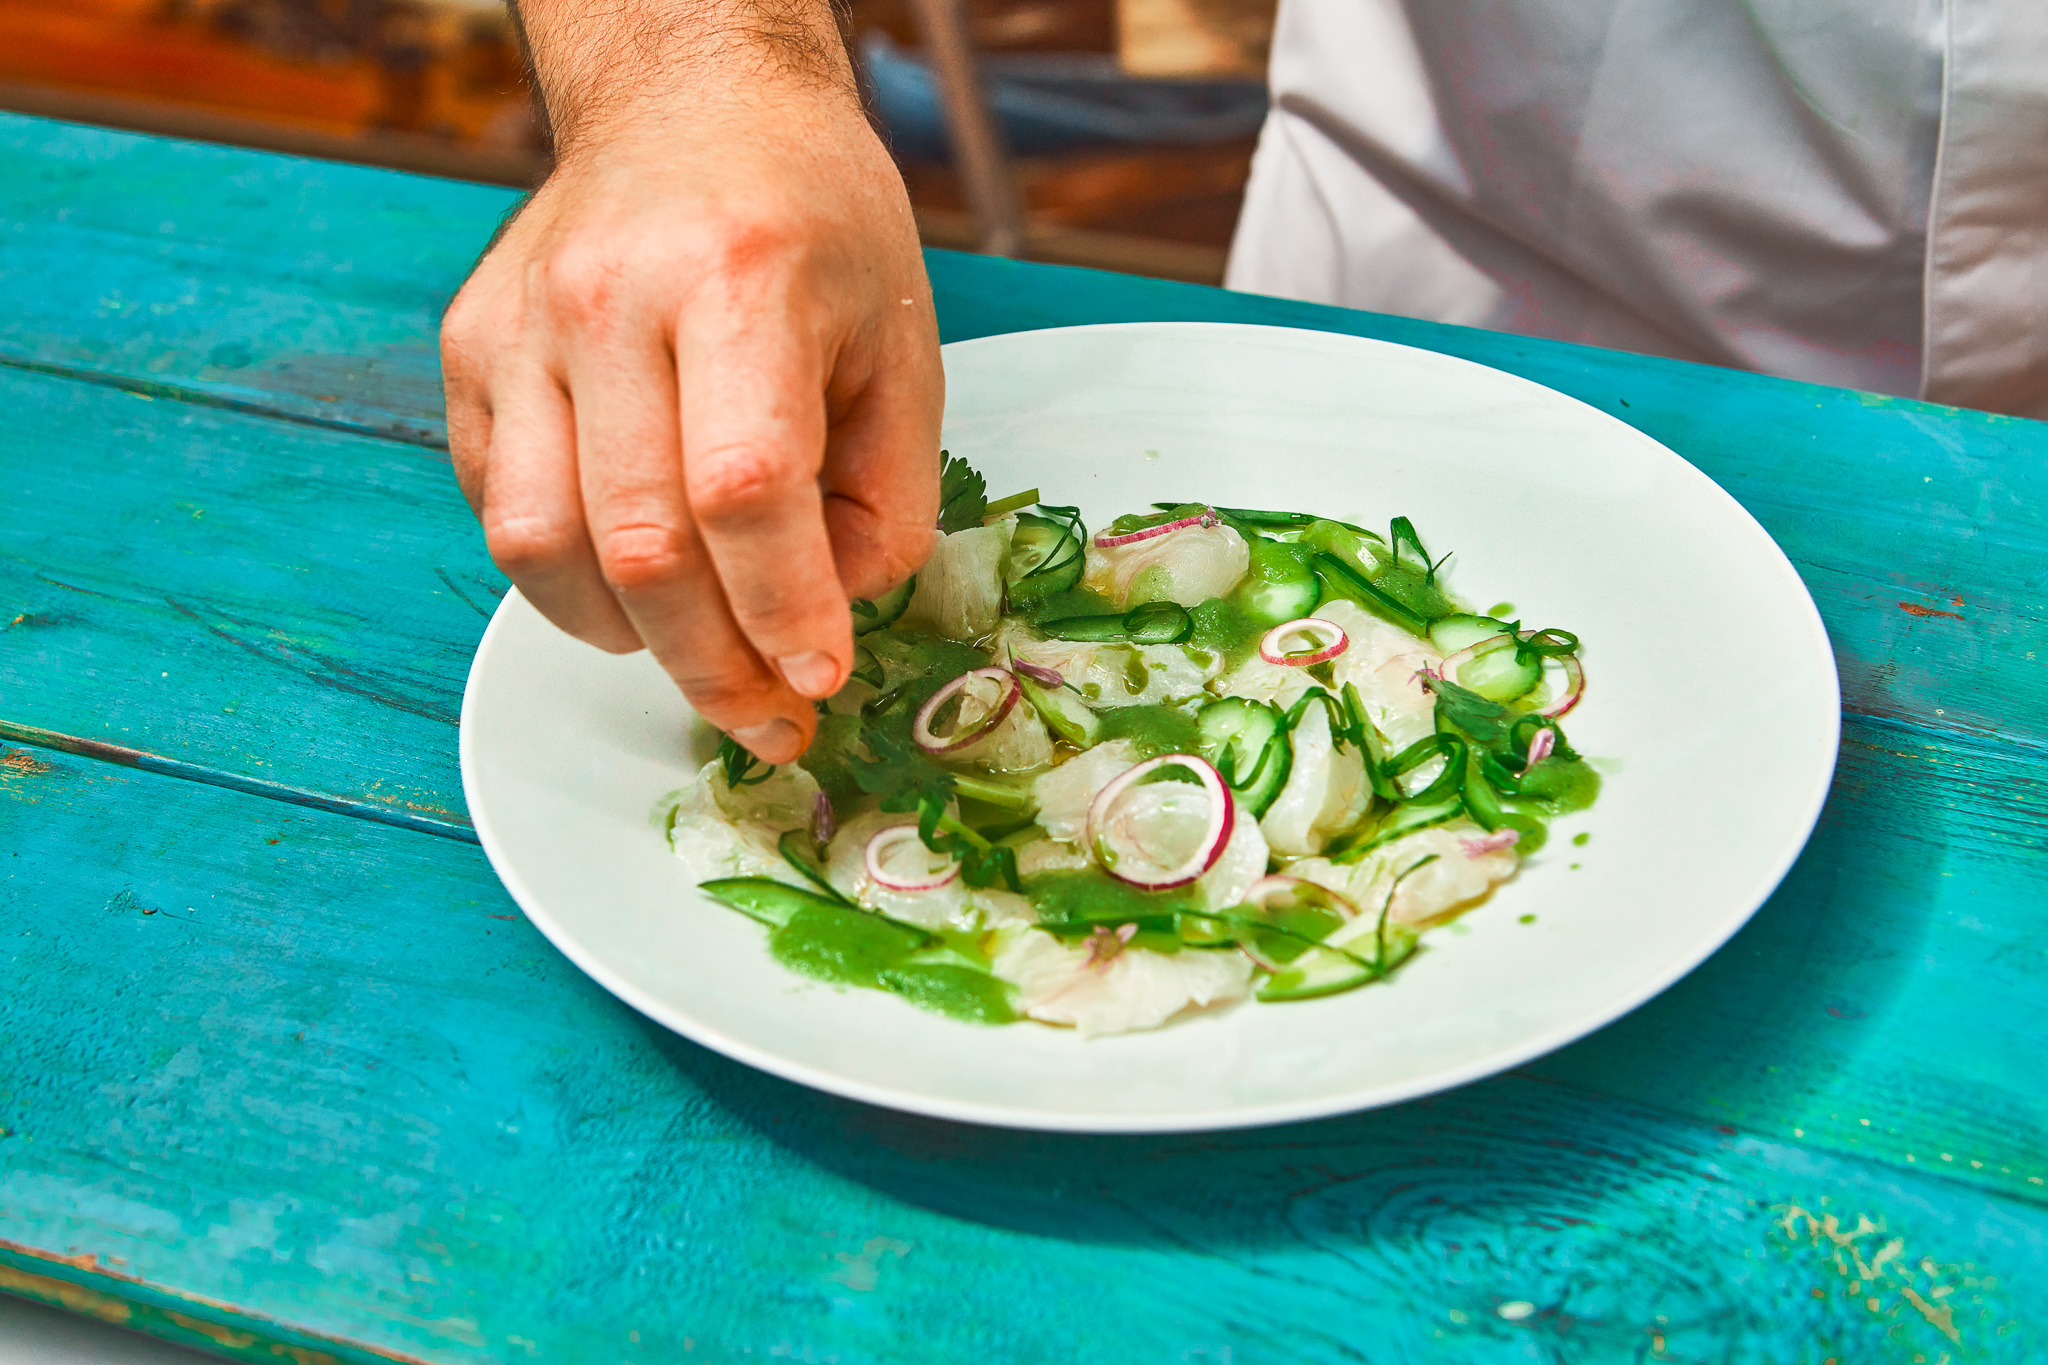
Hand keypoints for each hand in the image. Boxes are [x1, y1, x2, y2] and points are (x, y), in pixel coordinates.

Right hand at [442, 0, 942, 764]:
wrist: (693, 105)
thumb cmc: (813, 223)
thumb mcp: (904, 344)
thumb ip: (889, 494)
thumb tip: (829, 618)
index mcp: (739, 277)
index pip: (745, 491)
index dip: (784, 609)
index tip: (820, 677)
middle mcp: (610, 298)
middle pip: (642, 543)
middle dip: (713, 666)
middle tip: (769, 719)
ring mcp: (523, 326)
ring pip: (545, 547)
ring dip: (630, 639)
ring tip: (699, 649)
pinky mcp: (471, 350)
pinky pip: (503, 512)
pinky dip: (568, 582)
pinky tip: (635, 584)